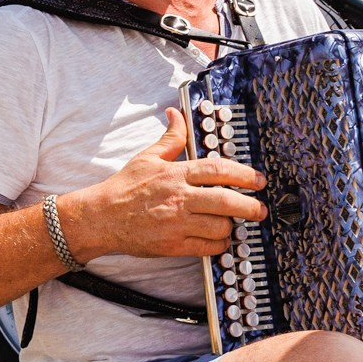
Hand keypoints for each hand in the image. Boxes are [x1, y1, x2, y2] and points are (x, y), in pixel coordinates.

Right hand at [63, 105, 265, 258]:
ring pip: (220, 226)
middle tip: (260, 210)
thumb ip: (170, 138)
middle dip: (250, 206)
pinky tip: (219, 239)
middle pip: (226, 201)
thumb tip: (176, 114)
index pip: (218, 170)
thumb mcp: (147, 157)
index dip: (244, 175)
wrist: (102, 218)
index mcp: (176, 173)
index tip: (259, 181)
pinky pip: (208, 247)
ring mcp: (177, 223)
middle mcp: (179, 198)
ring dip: (232, 226)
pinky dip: (219, 244)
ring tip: (232, 223)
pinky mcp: (173, 245)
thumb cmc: (124, 187)